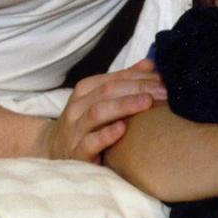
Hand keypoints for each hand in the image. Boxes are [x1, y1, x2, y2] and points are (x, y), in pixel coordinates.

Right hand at [39, 59, 165, 161]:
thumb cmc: (87, 124)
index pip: (114, 78)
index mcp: (85, 90)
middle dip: (138, 89)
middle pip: (108, 91)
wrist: (54, 152)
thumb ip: (125, 82)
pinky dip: (106, 135)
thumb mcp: (102, 101)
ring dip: (124, 105)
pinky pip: (90, 142)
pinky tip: (123, 129)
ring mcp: (74, 130)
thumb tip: (150, 64)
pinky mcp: (76, 153)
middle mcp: (77, 107)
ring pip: (97, 112)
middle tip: (164, 92)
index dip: (140, 77)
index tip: (164, 79)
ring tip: (147, 102)